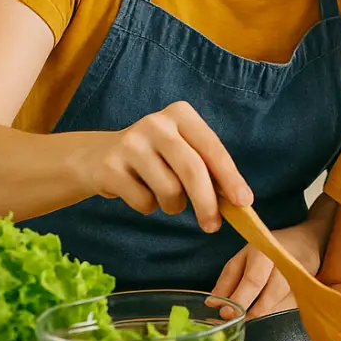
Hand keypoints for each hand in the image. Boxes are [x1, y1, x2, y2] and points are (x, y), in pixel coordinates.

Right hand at [73, 100, 252, 231]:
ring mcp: (130, 143)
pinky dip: (148, 206)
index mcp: (181, 114)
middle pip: (192, 170)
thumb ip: (208, 169)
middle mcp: (156, 123)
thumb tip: (238, 203)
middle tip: (213, 226)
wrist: (97, 156)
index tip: (244, 202)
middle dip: (207, 203)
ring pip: (169, 190)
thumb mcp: (182, 151)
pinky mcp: (109, 166)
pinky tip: (139, 191)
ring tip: (165, 197)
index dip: (230, 177)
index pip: (212, 148)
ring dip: (173, 205)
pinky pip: (144, 202)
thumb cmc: (156, 158)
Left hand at [211, 222, 321, 318]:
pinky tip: (266, 308)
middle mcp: (286, 263)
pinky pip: (289, 308)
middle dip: (250, 312)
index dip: (238, 300)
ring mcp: (302, 277)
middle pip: (269, 297)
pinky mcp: (309, 290)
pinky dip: (274, 312)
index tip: (225, 313)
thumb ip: (228, 280)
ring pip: (279, 306)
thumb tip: (212, 304)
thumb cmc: (268, 249)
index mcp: (265, 251)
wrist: (306, 241)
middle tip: (236, 319)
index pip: (253, 280)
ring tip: (249, 313)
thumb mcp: (243, 257)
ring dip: (261, 314)